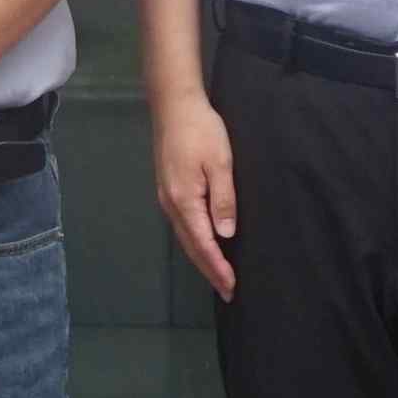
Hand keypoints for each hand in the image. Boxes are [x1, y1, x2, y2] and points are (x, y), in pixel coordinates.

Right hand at [153, 89, 242, 298]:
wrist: (174, 106)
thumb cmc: (201, 131)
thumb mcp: (220, 163)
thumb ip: (223, 199)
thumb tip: (225, 235)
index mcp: (185, 200)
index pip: (203, 244)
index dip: (217, 267)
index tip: (231, 286)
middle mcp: (172, 204)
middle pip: (191, 246)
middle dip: (209, 270)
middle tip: (227, 291)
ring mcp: (167, 197)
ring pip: (185, 237)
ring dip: (202, 258)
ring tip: (218, 274)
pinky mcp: (168, 189)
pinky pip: (183, 225)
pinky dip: (195, 241)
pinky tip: (205, 244)